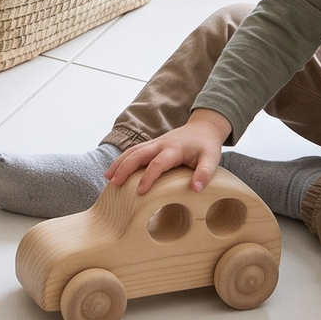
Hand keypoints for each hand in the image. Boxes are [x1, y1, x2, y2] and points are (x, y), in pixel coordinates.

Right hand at [104, 109, 231, 195]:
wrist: (203, 127)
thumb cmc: (207, 146)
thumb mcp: (212, 160)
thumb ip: (204, 173)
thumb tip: (195, 189)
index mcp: (174, 149)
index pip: (157, 163)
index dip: (148, 177)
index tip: (140, 191)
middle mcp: (160, 144)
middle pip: (137, 154)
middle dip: (124, 168)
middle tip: (114, 183)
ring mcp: (154, 143)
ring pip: (132, 151)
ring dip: (119, 163)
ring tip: (108, 178)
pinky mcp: (151, 145)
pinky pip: (133, 151)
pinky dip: (122, 159)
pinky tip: (115, 170)